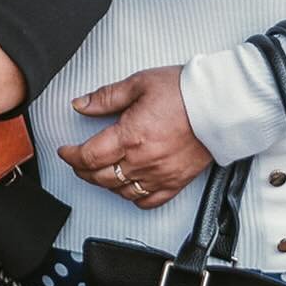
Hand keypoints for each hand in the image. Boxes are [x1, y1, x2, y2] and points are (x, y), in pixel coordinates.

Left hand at [57, 64, 211, 208]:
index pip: (89, 156)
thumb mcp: (138, 84)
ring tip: (98, 172)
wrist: (220, 106)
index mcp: (130, 136)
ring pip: (121, 191)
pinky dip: (132, 198)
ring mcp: (160, 175)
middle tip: (76, 161)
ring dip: (104, 184)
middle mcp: (143, 161)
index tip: (65, 151)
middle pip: (101, 177)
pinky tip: (127, 188)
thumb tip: (81, 104)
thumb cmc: (184, 92)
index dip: (71, 156)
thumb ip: (106, 97)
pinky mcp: (176, 182)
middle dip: (82, 170)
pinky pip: (148, 201)